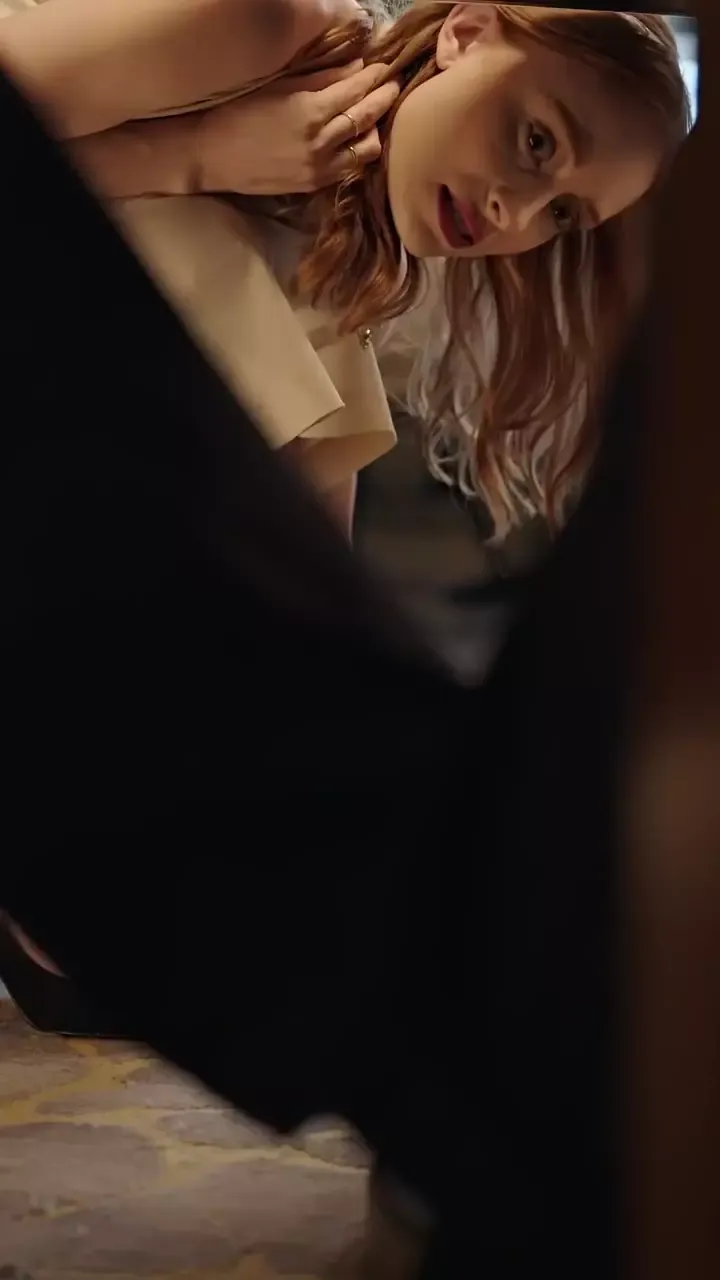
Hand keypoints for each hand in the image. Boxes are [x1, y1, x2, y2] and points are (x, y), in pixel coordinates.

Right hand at [193, 60, 399, 194]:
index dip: (376, 77)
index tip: (385, 67)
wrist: (212, 156)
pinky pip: (350, 168)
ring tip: (371, 116)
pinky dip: (359, 152)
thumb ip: (322, 79)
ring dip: (374, 130)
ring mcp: (320, 168)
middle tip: (392, 85)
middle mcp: (322, 142)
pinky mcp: (314, 185)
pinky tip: (354, 140)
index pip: (358, 90)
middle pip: (369, 118)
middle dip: (384, 99)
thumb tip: (355, 67)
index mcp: (312, 111)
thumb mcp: (280, 86)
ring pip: (368, 149)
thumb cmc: (239, 113)